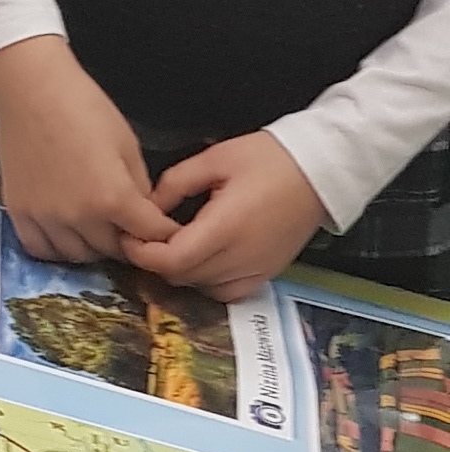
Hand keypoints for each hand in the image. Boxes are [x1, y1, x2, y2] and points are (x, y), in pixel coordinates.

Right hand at [0, 35, 173, 261]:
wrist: (32, 90)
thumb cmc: (82, 106)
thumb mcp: (128, 143)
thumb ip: (139, 185)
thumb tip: (142, 211)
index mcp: (113, 197)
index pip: (149, 234)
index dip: (163, 235)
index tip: (166, 233)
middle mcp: (79, 216)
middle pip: (113, 251)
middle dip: (127, 242)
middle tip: (130, 229)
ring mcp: (46, 217)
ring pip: (78, 256)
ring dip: (94, 248)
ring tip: (99, 230)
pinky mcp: (20, 212)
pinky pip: (40, 249)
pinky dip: (58, 248)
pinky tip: (66, 234)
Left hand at [130, 131, 324, 301]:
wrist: (322, 170)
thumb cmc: (271, 159)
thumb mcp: (215, 159)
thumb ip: (175, 184)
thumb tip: (148, 208)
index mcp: (226, 226)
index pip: (171, 259)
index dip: (143, 253)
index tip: (130, 238)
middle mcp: (241, 256)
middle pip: (182, 276)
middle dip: (157, 260)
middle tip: (144, 238)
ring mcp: (256, 269)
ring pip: (201, 287)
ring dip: (181, 271)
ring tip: (174, 245)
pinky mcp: (266, 274)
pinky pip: (226, 292)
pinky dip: (207, 282)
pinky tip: (203, 260)